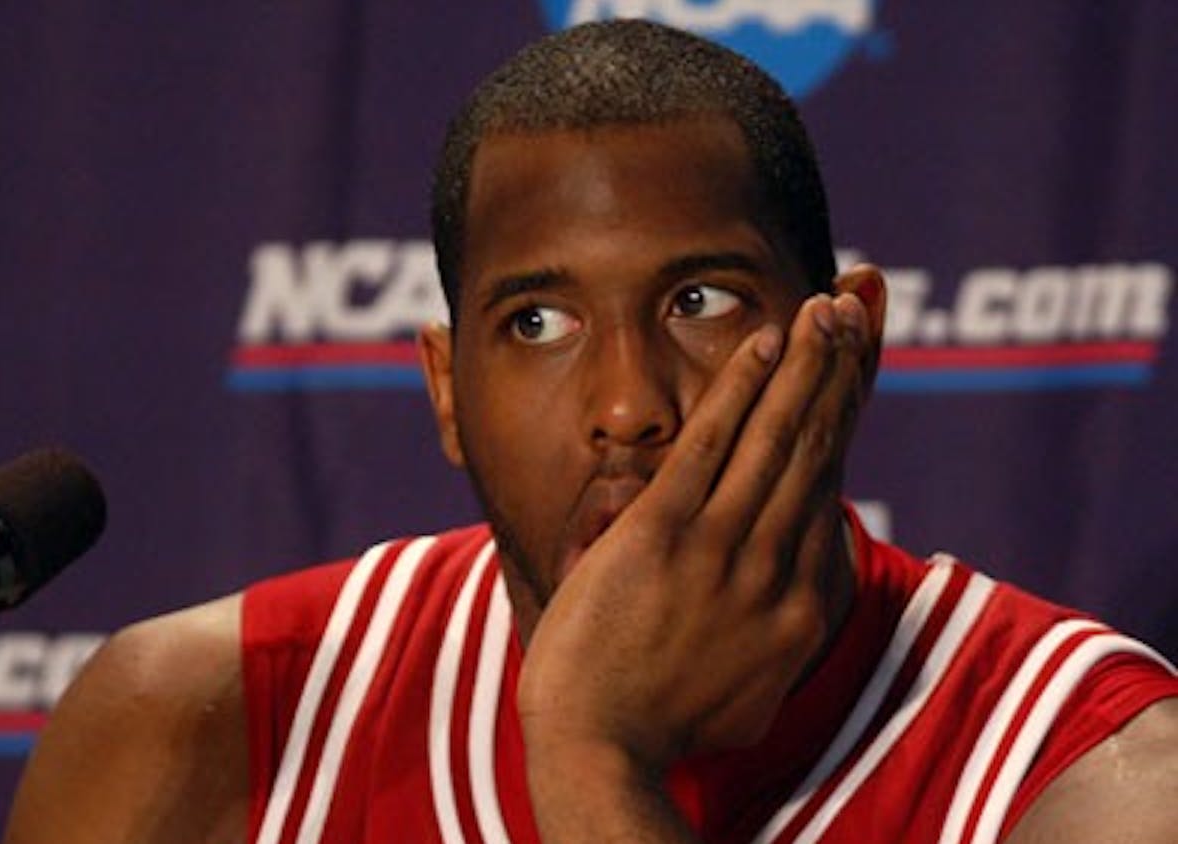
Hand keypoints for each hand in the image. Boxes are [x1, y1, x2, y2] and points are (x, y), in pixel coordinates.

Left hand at [518, 286, 877, 794]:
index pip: (830, 488)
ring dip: (807, 364)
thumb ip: (766, 637)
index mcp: (800, 607)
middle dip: (840, 370)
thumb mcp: (743, 692)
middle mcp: (778, 570)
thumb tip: (774, 607)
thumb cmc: (659, 728)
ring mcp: (723, 549)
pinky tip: (765, 342)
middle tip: (859, 303)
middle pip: (818, 450)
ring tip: (829, 305)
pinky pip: (713, 445)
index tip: (861, 364)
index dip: (848, 418)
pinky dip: (742, 389)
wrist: (602, 751)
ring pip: (778, 439)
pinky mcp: (664, 534)